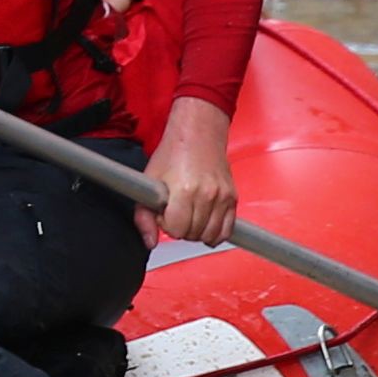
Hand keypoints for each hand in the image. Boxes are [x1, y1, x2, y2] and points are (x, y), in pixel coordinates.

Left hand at [146, 95, 238, 245]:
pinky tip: (204, 224)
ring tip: (189, 215)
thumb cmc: (173, 154)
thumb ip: (144, 216)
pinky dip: (215, 234)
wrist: (198, 134)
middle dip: (180, 228)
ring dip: (197, 232)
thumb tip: (150, 242)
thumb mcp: (149, 181)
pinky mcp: (233, 198)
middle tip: (176, 211)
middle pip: (193, 234)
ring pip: (210, 236)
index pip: (177, 230)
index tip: (164, 212)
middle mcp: (207, 195)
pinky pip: (227, 230)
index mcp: (184, 190)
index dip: (166, 224)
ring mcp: (223, 197)